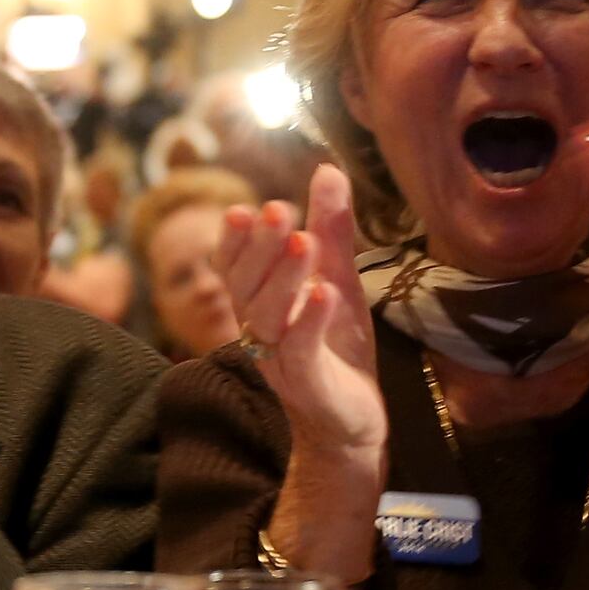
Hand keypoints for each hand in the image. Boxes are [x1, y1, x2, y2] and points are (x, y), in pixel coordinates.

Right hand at [217, 162, 383, 471]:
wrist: (353, 421)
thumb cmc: (336, 348)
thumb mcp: (338, 278)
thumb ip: (331, 230)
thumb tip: (326, 168)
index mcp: (261, 305)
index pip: (235, 269)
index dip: (235, 242)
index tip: (242, 209)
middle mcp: (261, 331)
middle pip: (246, 287)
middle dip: (260, 248)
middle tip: (278, 210)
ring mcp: (280, 361)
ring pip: (268, 317)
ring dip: (284, 277)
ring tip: (305, 241)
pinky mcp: (308, 385)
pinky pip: (301, 352)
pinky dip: (309, 321)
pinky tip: (323, 292)